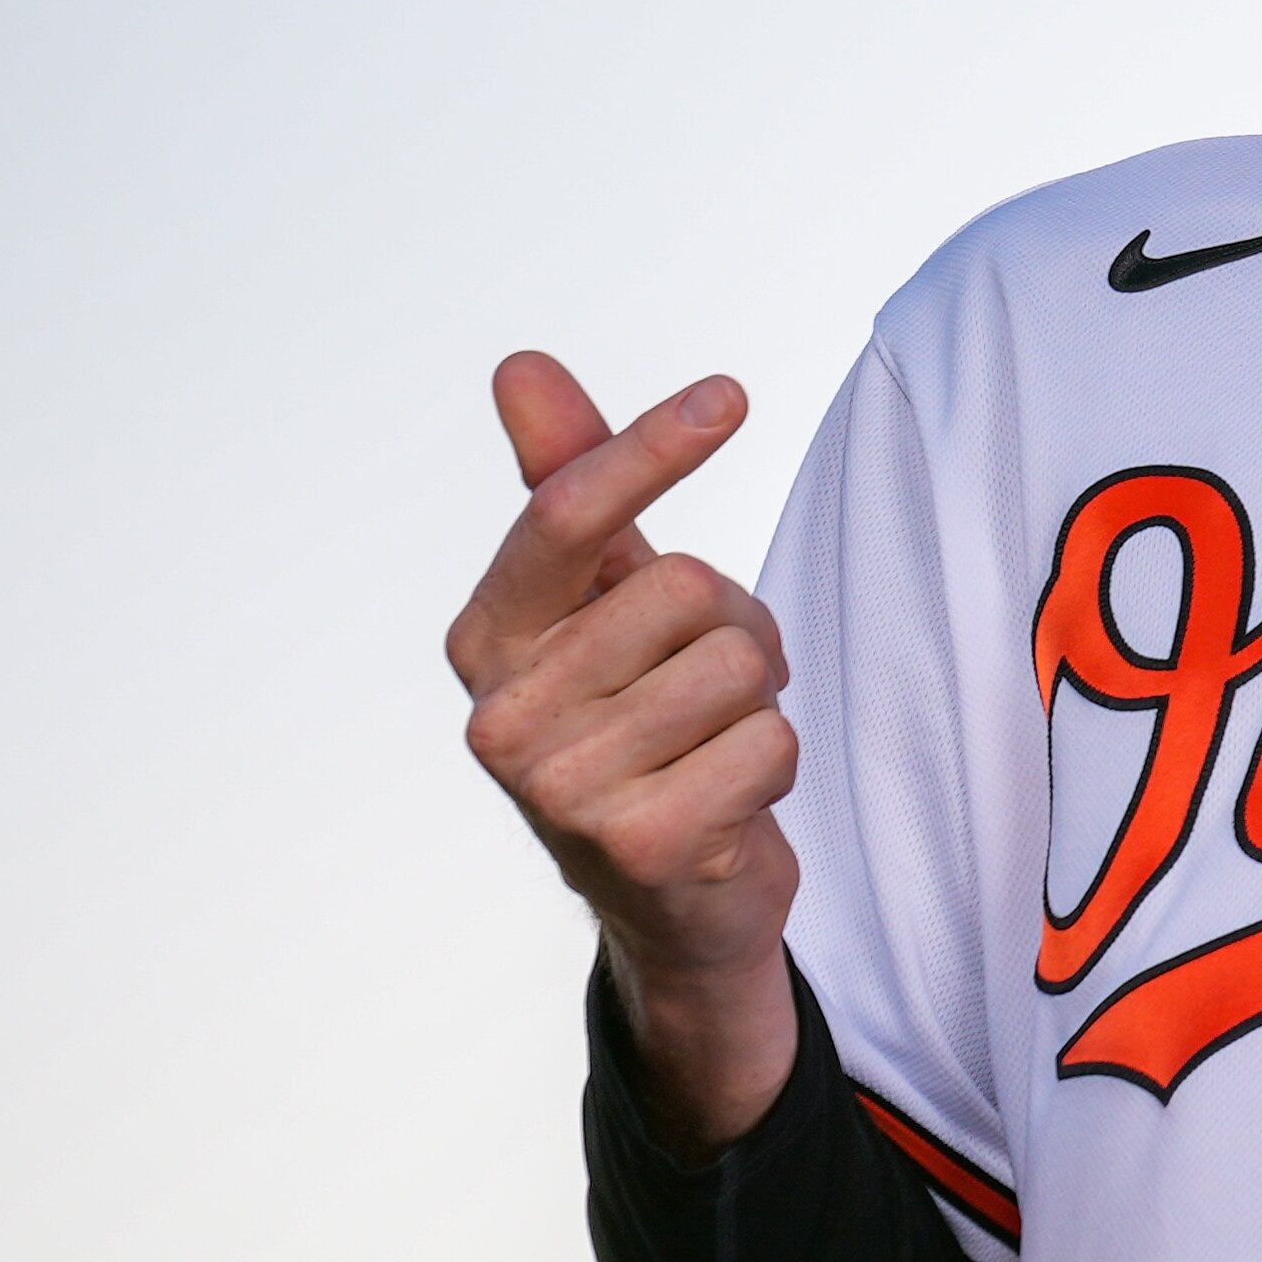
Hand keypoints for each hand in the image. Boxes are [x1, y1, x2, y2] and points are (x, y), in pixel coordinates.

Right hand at [447, 352, 800, 1157]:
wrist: (669, 896)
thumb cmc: (639, 719)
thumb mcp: (602, 599)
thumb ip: (570, 481)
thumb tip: (519, 364)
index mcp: (486, 637)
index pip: (565, 515)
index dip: (649, 448)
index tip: (729, 394)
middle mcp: (501, 714)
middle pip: (685, 586)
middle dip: (730, 623)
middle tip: (703, 686)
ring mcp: (560, 788)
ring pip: (738, 664)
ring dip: (757, 700)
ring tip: (710, 744)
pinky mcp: (638, 844)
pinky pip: (771, 742)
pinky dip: (774, 765)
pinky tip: (725, 802)